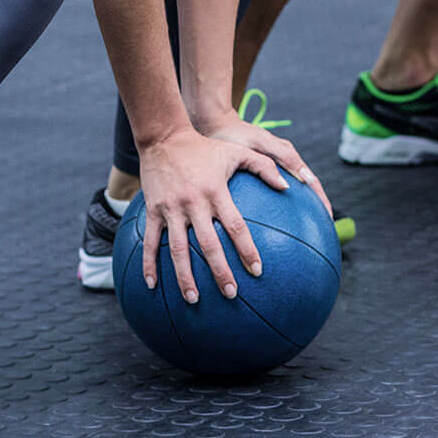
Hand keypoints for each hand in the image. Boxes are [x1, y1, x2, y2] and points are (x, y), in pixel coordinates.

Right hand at [134, 128, 279, 303]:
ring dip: (185, 277)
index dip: (247, 249)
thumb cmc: (205, 147)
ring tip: (194, 300)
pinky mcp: (153, 210)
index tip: (257, 270)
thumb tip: (288, 186)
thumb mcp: (237, 152)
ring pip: (178, 249)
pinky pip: (150, 241)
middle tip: (231, 294)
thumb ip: (264, 168)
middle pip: (209, 244)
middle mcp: (195, 203)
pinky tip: (152, 285)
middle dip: (220, 272)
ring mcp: (172, 209)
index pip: (236, 226)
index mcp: (217, 192)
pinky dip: (149, 264)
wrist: (164, 137)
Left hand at [197, 110, 333, 220]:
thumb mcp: (255, 145)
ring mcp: (274, 170)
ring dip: (300, 211)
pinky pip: (275, 194)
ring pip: (293, 194)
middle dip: (316, 210)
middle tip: (320, 232)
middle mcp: (284, 163)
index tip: (327, 219)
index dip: (321, 201)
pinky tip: (271, 227)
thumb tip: (288, 186)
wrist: (216, 126)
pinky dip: (280, 208)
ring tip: (302, 234)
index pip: (311, 182)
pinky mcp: (262, 175)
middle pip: (306, 191)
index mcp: (287, 155)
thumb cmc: (235, 135)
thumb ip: (271, 162)